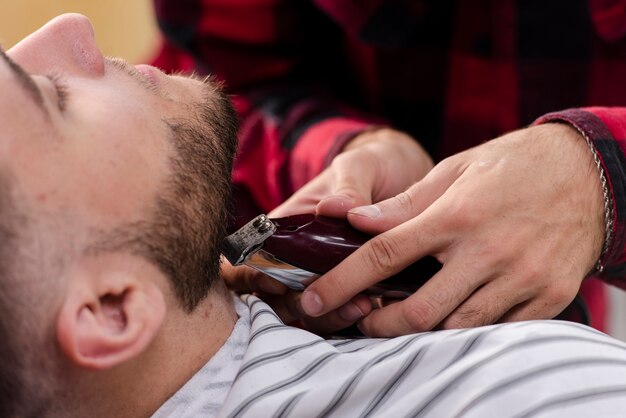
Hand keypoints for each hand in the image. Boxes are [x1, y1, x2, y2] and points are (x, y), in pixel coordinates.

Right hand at [222, 128, 433, 332]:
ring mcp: (325, 277)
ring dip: (327, 316)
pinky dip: (350, 319)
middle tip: (331, 298)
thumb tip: (333, 208)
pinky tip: (372, 309)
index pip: (248, 257)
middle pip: (275, 296)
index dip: (249, 275)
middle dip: (297, 304)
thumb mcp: (360, 166)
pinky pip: (341, 314)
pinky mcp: (354, 289)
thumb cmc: (373, 167)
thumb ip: (349, 186)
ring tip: (361, 306)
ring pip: (308, 312)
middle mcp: (299, 257)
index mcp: (287, 225)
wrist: (408, 176)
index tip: (277, 282)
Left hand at [299, 124, 604, 335]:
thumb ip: (404, 204)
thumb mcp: (454, 170)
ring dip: (421, 332)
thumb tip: (357, 222)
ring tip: (400, 319)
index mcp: (457, 215)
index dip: (343, 281)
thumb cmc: (512, 166)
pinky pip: (499, 331)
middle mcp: (489, 251)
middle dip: (379, 324)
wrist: (588, 172)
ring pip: (457, 328)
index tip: (315, 298)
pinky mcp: (549, 296)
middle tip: (360, 320)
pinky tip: (450, 316)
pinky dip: (466, 329)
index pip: (385, 255)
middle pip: (419, 310)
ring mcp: (522, 278)